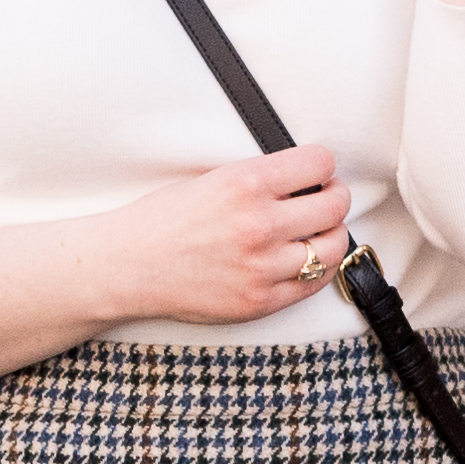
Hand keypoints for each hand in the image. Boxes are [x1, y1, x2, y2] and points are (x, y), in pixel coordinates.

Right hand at [97, 143, 361, 326]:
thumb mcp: (212, 179)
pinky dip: (317, 267)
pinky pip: (315, 282)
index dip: (322, 165)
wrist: (128, 266)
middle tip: (326, 197)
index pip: (319, 163)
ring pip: (333, 246)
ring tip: (319, 230)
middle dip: (334, 196)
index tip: (318, 171)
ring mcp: (262, 267)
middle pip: (335, 204)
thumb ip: (261, 178)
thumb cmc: (164, 220)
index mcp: (245, 183)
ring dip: (331, 234)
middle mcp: (259, 224)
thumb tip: (308, 176)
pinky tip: (305, 258)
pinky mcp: (260, 300)